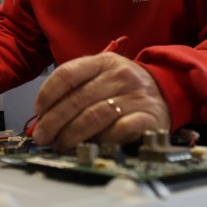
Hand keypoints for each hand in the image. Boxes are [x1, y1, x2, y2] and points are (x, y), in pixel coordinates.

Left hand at [32, 52, 170, 151]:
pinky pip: (120, 130)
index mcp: (104, 61)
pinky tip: (91, 145)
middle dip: (54, 121)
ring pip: (95, 116)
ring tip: (60, 145)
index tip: (38, 112)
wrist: (169, 90)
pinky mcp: (150, 117)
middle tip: (42, 137)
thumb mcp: (102, 76)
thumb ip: (77, 89)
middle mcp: (121, 75)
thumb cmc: (125, 88)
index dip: (48, 94)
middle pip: (78, 99)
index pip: (68, 74)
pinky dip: (101, 139)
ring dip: (72, 134)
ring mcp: (136, 96)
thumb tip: (44, 116)